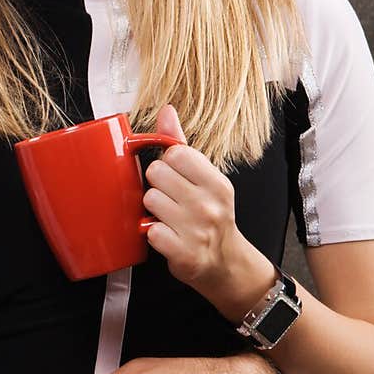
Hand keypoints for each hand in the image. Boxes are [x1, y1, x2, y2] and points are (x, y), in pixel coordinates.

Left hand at [142, 105, 242, 291]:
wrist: (224, 261)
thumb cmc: (211, 216)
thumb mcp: (204, 179)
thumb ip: (181, 144)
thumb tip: (166, 111)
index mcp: (217, 182)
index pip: (174, 153)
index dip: (167, 163)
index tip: (175, 177)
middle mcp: (210, 204)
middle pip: (156, 173)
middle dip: (157, 186)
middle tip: (170, 200)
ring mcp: (197, 230)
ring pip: (150, 200)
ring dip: (152, 210)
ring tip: (168, 218)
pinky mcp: (183, 252)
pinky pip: (150, 231)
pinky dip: (151, 234)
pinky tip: (166, 235)